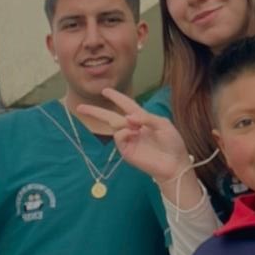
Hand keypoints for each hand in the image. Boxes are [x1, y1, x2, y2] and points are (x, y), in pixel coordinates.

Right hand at [76, 88, 190, 182]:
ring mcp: (128, 140)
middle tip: (80, 107)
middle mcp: (132, 128)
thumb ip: (146, 117)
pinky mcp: (126, 151)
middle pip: (110, 117)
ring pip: (115, 125)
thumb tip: (128, 116)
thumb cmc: (172, 143)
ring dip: (122, 122)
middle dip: (95, 112)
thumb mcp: (162, 124)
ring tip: (136, 127)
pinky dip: (124, 132)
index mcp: (142, 119)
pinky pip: (119, 137)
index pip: (126, 105)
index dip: (116, 97)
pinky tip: (133, 133)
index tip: (105, 91)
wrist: (174, 163)